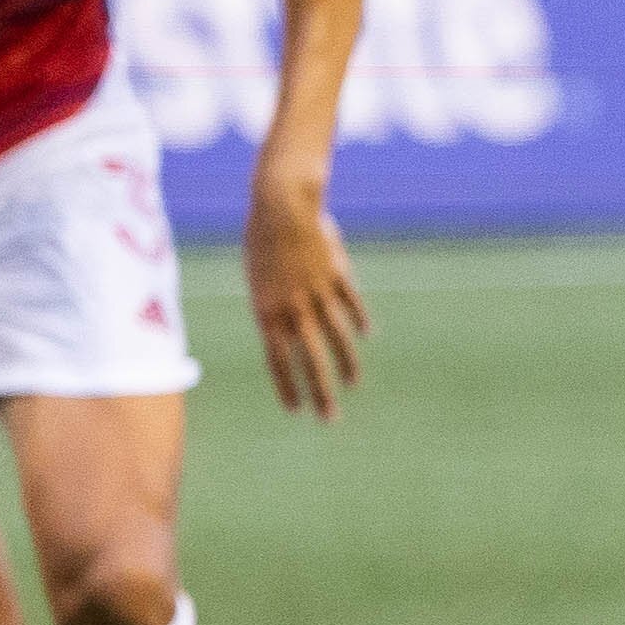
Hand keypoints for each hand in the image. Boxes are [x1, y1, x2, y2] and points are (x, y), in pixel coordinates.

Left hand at [244, 170, 369, 416]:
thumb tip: (283, 334)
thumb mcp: (258, 279)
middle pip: (310, 358)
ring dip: (345, 364)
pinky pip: (350, 304)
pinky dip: (358, 320)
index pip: (278, 360)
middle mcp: (293, 307)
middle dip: (320, 391)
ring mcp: (318, 292)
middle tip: (329, 418)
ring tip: (353, 385)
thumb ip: (273, 309)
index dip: (288, 387)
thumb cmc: (261, 240)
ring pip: (336, 336)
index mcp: (268, 311)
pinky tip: (366, 335)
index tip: (296, 411)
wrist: (281, 205)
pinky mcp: (337, 275)